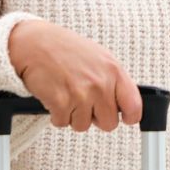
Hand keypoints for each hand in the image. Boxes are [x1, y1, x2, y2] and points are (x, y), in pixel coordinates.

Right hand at [8, 20, 142, 131]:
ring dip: (73, 115)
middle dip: (96, 117)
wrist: (35, 43)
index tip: (124, 117)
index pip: (134, 106)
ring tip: (67, 94)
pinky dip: (56, 114)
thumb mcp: (100, 58)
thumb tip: (122, 104)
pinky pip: (62, 123)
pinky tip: (55, 95)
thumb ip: (113, 80)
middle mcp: (100, 83)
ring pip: (83, 126)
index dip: (129, 116)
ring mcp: (81, 94)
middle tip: (85, 103)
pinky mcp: (60, 102)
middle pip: (109, 123)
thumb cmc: (66, 49)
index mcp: (114, 71)